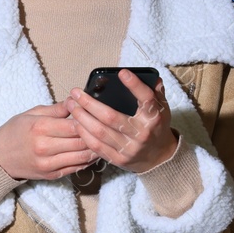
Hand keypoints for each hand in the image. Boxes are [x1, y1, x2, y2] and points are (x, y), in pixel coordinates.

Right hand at [0, 102, 100, 180]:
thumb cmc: (14, 132)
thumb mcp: (31, 113)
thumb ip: (55, 109)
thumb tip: (75, 101)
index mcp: (40, 128)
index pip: (74, 124)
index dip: (87, 119)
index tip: (94, 114)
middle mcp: (44, 147)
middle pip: (80, 140)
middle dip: (94, 133)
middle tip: (103, 127)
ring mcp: (48, 163)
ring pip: (82, 156)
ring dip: (95, 148)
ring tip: (102, 140)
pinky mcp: (51, 175)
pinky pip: (76, 168)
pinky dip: (88, 160)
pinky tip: (93, 152)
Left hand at [65, 70, 179, 173]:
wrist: (159, 157)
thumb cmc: (156, 127)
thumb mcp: (161, 109)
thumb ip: (155, 93)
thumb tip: (152, 76)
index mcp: (154, 118)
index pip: (146, 98)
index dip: (134, 85)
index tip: (122, 73)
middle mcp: (142, 133)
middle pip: (111, 117)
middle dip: (89, 104)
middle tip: (76, 93)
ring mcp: (129, 148)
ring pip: (100, 132)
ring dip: (82, 118)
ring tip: (72, 106)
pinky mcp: (118, 159)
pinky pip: (96, 146)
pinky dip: (84, 133)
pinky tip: (76, 123)